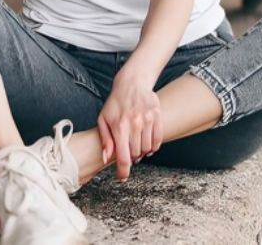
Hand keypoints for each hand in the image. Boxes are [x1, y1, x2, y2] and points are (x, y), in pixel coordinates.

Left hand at [97, 62, 162, 181]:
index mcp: (119, 127)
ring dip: (142, 152)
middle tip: (128, 154)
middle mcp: (134, 124)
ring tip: (136, 147)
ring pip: (147, 148)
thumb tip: (106, 158)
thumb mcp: (103, 120)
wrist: (132, 83)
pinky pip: (158, 140)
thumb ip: (105, 140)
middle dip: (131, 158)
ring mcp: (147, 120)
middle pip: (136, 154)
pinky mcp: (157, 117)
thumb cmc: (115, 102)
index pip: (123, 157)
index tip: (122, 178)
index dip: (123, 171)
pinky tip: (147, 145)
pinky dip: (153, 146)